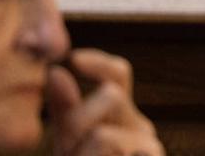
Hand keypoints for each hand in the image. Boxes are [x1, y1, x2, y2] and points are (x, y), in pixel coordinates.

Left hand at [47, 49, 164, 155]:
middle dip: (78, 121)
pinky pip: (108, 147)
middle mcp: (141, 126)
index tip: (74, 58)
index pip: (119, 73)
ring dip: (82, 152)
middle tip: (67, 147)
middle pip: (111, 97)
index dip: (99, 62)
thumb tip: (55, 70)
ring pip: (104, 135)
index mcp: (123, 114)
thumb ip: (64, 108)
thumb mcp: (67, 139)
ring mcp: (149, 147)